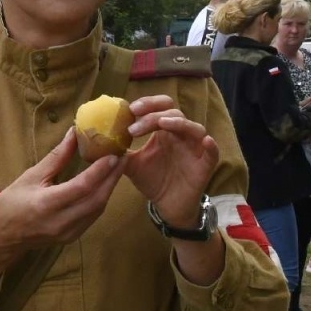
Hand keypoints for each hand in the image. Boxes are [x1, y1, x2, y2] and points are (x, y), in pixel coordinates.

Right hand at [0, 129, 125, 283]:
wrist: (2, 236)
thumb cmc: (11, 202)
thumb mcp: (31, 176)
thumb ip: (57, 157)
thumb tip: (74, 133)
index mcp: (47, 204)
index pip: (82, 187)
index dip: (100, 170)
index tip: (113, 154)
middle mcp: (60, 221)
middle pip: (96, 199)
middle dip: (112, 177)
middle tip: (122, 157)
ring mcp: (68, 232)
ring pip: (98, 209)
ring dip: (109, 188)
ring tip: (117, 168)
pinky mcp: (72, 237)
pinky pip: (92, 216)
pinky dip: (101, 199)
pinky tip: (105, 185)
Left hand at [120, 94, 220, 228]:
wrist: (168, 205)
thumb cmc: (154, 180)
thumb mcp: (132, 164)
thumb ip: (119, 151)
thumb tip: (98, 142)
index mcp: (164, 131)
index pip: (159, 107)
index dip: (147, 104)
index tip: (130, 109)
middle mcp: (181, 135)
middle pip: (174, 112)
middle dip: (155, 112)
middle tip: (137, 116)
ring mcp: (195, 148)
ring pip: (194, 128)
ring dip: (178, 123)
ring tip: (162, 124)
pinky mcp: (205, 164)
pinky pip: (212, 152)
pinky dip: (211, 146)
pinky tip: (206, 141)